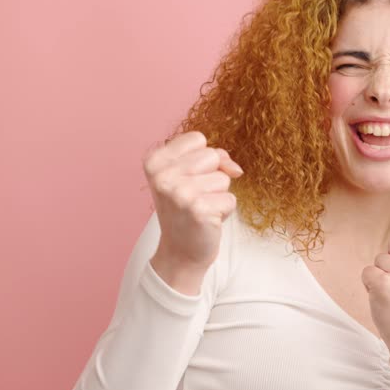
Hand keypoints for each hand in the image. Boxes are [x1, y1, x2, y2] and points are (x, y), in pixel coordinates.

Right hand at [143, 131, 242, 271]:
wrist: (179, 251)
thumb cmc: (185, 209)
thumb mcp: (189, 175)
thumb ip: (213, 158)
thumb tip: (235, 168)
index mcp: (154, 161)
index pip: (197, 139)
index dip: (202, 159)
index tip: (188, 179)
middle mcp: (163, 175)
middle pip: (212, 155)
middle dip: (212, 176)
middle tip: (195, 196)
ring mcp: (179, 193)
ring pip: (224, 177)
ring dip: (219, 194)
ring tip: (201, 208)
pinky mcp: (198, 210)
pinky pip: (231, 199)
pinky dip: (224, 211)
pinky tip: (207, 220)